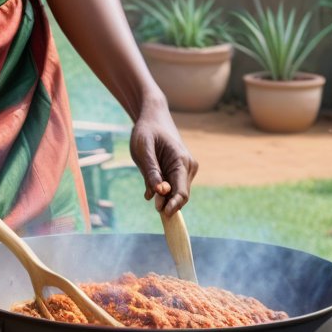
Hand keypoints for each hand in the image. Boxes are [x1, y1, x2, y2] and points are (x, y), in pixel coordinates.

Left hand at [129, 101, 197, 216]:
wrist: (153, 116)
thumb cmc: (146, 130)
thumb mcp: (143, 148)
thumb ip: (151, 170)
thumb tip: (158, 192)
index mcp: (181, 161)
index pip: (182, 191)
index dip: (173, 205)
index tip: (164, 214)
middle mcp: (188, 166)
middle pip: (180, 194)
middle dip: (166, 202)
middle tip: (152, 202)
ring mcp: (185, 169)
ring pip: (175, 191)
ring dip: (163, 196)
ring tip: (149, 189)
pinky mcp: (179, 170)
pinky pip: (172, 186)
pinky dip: (162, 190)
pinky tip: (150, 187)